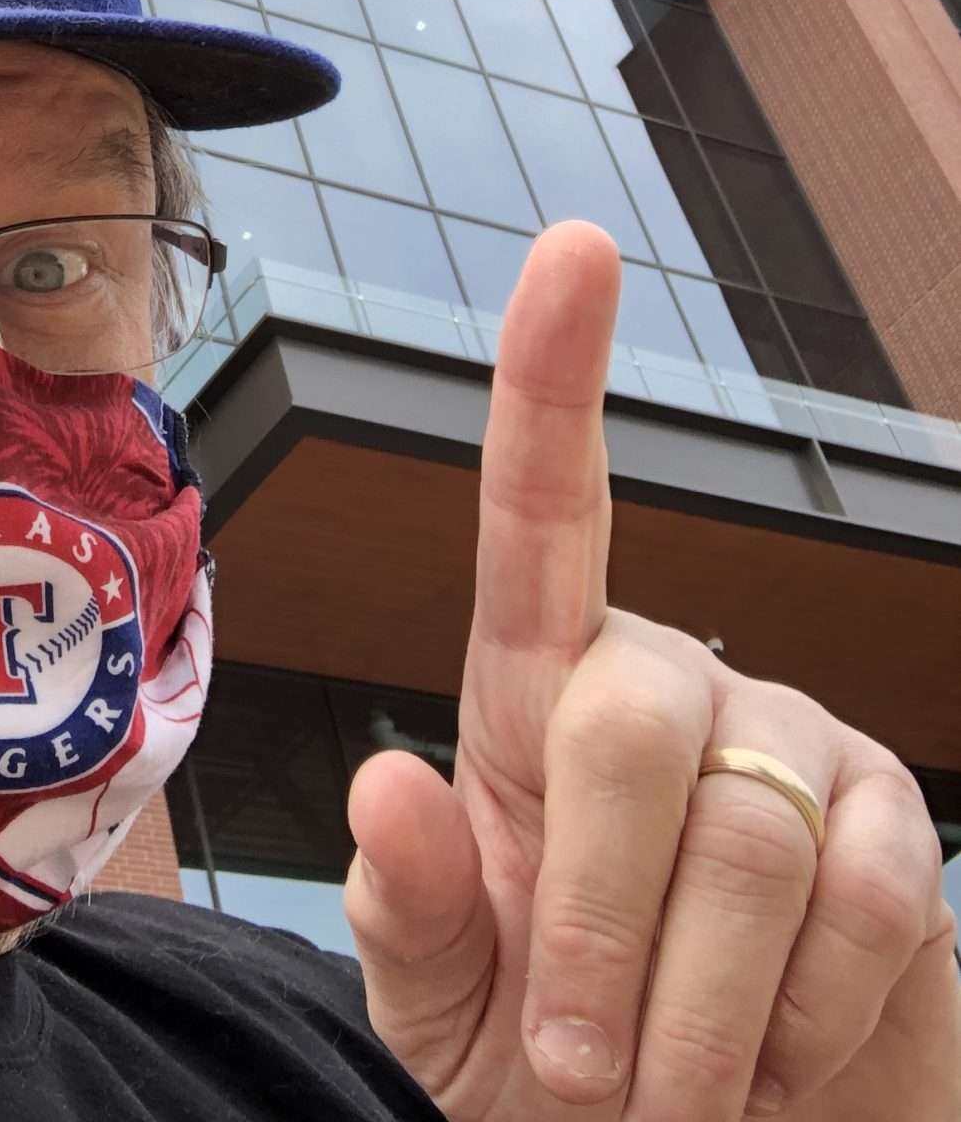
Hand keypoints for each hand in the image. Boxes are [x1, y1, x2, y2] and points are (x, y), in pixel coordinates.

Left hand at [342, 220, 959, 1119]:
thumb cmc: (556, 1071)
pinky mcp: (902, 826)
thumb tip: (385, 778)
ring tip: (677, 1077)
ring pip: (742, 843)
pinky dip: (801, 1024)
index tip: (575, 246)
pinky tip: (779, 1047)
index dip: (555, 374)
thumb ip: (408, 905)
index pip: (539, 510)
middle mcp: (669, 681)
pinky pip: (861, 906)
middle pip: (627, 721)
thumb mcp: (444, 1005)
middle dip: (592, 929)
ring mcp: (793, 742)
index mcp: (534, 697)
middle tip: (588, 1071)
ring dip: (693, 1015)